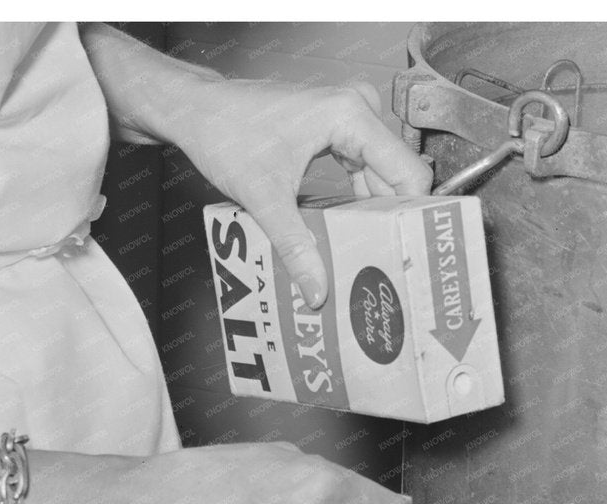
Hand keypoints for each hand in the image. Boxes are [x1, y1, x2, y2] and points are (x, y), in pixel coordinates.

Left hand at [175, 81, 431, 306]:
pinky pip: (365, 167)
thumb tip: (318, 291)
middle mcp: (357, 109)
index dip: (411, 214)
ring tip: (370, 250)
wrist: (196, 109)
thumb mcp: (264, 197)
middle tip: (388, 261)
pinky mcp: (338, 127)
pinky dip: (358, 198)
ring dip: (375, 211)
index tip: (408, 250)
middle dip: (391, 217)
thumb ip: (295, 246)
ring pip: (382, 173)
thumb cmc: (224, 133)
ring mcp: (349, 115)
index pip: (408, 171)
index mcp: (349, 115)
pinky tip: (349, 228)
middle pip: (397, 174)